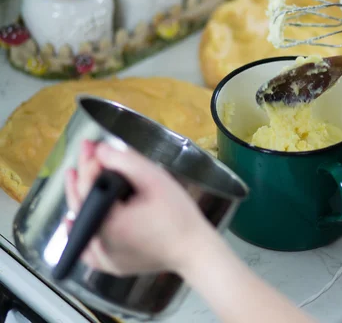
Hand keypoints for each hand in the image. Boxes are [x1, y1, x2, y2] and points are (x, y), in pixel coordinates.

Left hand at [65, 140, 215, 276]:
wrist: (196, 250)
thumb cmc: (179, 215)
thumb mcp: (156, 180)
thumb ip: (126, 161)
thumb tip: (100, 150)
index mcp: (107, 222)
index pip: (88, 186)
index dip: (89, 162)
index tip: (93, 144)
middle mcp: (99, 244)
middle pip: (80, 204)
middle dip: (82, 175)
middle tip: (87, 152)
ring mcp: (105, 259)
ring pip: (81, 225)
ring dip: (79, 200)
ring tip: (77, 178)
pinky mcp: (113, 266)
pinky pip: (88, 249)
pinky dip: (81, 232)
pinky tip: (76, 220)